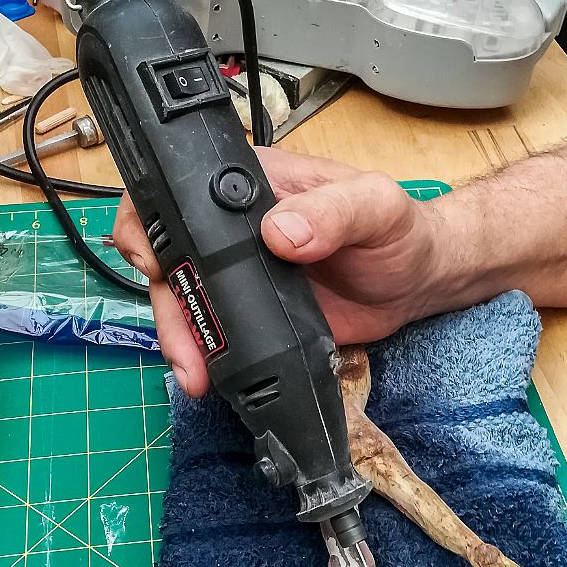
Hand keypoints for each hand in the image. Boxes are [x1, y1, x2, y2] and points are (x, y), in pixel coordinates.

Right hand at [113, 148, 442, 396]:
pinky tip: (211, 379)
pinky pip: (218, 336)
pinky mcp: (253, 319)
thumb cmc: (399, 231)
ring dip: (183, 341)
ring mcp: (240, 278)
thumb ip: (333, 213)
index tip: (156, 263)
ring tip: (195, 374)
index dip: (150, 223)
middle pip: (173, 260)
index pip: (179, 192)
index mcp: (251, 188)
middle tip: (182, 346)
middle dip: (167, 306)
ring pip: (188, 305)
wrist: (416, 284)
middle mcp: (235, 232)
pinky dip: (208, 358)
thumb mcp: (375, 208)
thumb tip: (281, 232)